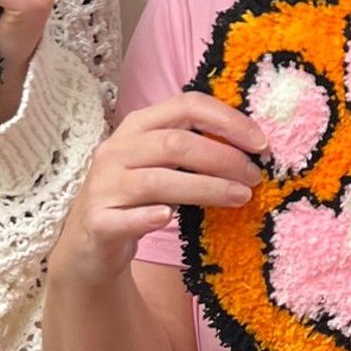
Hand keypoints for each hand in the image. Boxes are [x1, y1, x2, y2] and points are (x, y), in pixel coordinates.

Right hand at [51, 94, 268, 288]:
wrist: (88, 244)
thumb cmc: (136, 196)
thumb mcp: (158, 162)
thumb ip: (192, 147)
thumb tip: (251, 145)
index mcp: (137, 126)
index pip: (186, 106)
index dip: (227, 121)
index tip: (261, 143)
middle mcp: (116, 151)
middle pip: (175, 144)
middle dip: (223, 158)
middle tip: (255, 177)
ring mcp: (103, 187)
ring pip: (157, 181)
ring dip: (205, 188)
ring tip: (240, 197)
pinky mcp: (97, 223)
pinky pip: (125, 218)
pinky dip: (148, 217)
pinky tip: (169, 219)